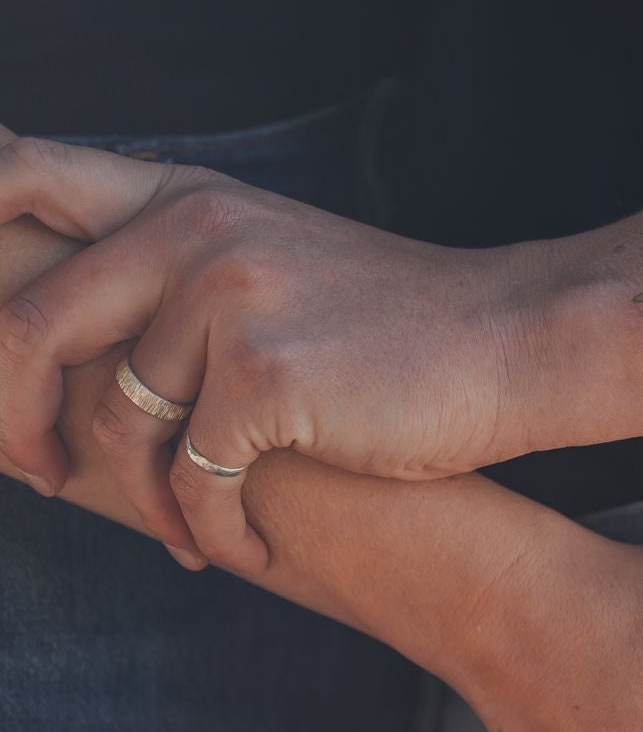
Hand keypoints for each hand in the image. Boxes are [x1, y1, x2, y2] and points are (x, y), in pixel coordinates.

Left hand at [0, 132, 561, 569]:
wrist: (505, 346)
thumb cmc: (391, 330)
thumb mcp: (270, 262)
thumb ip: (174, 271)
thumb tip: (69, 344)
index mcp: (181, 198)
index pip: (18, 177)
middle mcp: (190, 231)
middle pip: (31, 328)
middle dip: (17, 424)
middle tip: (44, 478)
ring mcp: (225, 299)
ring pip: (122, 428)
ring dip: (147, 506)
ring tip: (185, 539)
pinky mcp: (265, 377)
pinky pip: (197, 484)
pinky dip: (215, 535)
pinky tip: (244, 554)